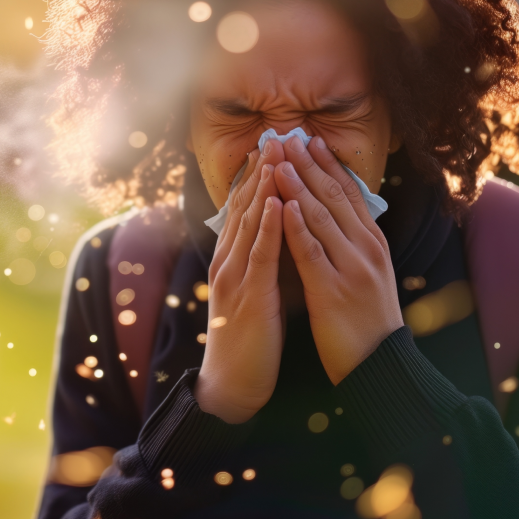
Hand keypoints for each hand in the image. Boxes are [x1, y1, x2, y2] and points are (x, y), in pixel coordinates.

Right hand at [194, 141, 285, 423]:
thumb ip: (268, 259)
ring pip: (249, 223)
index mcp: (234, 259)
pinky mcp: (247, 297)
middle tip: (275, 133)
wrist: (232, 385)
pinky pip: (259, 256)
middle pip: (245, 206)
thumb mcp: (258, 290)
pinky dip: (267, 226)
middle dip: (262, 169)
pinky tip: (275, 202)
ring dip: (263, 186)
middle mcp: (229, 261)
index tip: (274, 143)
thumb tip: (288, 230)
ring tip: (276, 153)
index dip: (260, 174)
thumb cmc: (250, 339)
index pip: (246, 208)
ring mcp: (235, 277)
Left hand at [274, 134, 401, 384]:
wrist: (381, 367)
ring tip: (279, 159)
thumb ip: (353, 243)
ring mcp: (351, 268)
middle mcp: (366, 249)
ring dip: (298, 185)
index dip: (328, 164)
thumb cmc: (368, 322)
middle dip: (309, 164)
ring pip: (322, 217)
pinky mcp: (333, 291)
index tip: (310, 139)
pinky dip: (297, 226)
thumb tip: (337, 213)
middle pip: (335, 197)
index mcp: (373, 243)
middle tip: (288, 137)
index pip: (350, 193)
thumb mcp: (369, 273)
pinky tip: (283, 205)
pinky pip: (312, 252)